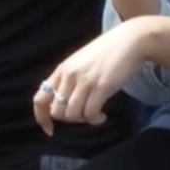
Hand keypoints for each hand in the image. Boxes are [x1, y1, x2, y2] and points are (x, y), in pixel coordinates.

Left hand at [34, 19, 148, 135]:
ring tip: (95, 113)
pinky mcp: (101, 86)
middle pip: (57, 111)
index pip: (40, 99)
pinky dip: (95, 120)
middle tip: (83, 114)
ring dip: (83, 120)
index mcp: (61, 69)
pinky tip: (102, 116)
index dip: (41, 118)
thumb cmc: (106, 51)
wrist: (130, 40)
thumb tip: (61, 103)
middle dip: (69, 119)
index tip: (50, 129)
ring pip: (72, 115)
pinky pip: (90, 114)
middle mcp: (69, 75)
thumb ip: (68, 79)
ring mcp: (84, 81)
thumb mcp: (80, 62)